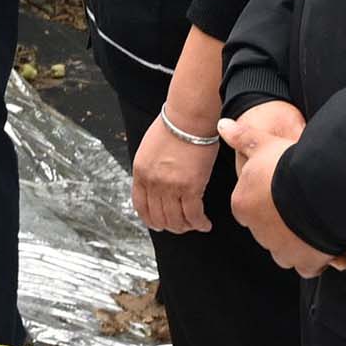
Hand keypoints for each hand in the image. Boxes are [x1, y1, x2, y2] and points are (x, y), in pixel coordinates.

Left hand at [130, 111, 219, 237]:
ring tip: (194, 225)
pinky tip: (205, 224)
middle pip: (158, 216)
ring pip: (175, 220)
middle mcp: (152, 183)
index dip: (150, 219)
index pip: (140, 205)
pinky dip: (199, 223)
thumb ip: (150, 168)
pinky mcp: (190, 187)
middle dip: (170, 226)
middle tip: (180, 227)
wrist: (188, 118)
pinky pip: (193, 214)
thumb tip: (157, 182)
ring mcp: (170, 186)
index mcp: (140, 172)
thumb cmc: (174, 126)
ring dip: (185, 227)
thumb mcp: (149, 149)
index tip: (157, 224)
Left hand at [222, 106, 345, 276]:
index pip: (247, 206)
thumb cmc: (289, 166)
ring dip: (297, 240)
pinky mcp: (304, 262)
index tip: (279, 190)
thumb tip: (222, 125)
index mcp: (242, 205)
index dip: (264, 198)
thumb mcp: (264, 144)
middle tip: (300, 205)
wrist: (321, 190)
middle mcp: (257, 231)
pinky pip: (308, 266)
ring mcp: (280, 249)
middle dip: (281, 220)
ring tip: (314, 224)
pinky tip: (326, 245)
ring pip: (285, 249)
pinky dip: (315, 258)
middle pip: (266, 228)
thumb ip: (242, 138)